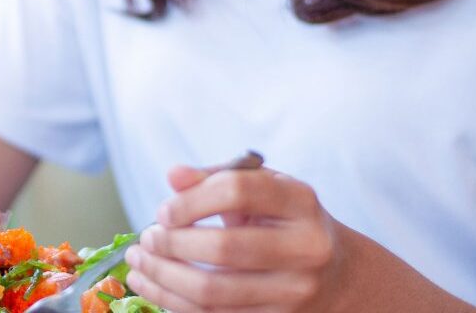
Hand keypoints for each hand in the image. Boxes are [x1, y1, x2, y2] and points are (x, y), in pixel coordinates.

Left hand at [124, 165, 347, 311]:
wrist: (337, 274)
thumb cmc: (285, 221)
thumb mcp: (263, 188)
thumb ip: (217, 177)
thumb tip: (174, 175)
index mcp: (300, 202)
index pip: (237, 191)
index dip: (191, 200)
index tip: (163, 211)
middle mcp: (305, 248)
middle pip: (224, 247)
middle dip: (173, 244)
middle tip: (147, 238)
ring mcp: (295, 291)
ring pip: (214, 290)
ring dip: (164, 277)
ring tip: (139, 262)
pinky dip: (173, 301)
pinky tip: (151, 285)